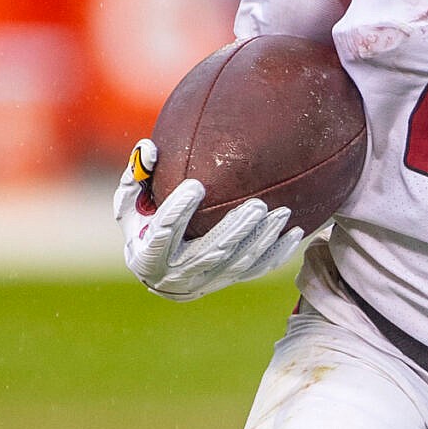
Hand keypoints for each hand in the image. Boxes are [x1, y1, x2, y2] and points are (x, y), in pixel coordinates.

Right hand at [114, 140, 303, 301]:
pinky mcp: (228, 282)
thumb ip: (136, 177)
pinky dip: (278, 253)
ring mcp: (207, 281)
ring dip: (263, 238)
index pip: (165, 232)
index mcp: (149, 255)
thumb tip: (149, 147)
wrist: (160, 276)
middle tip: (257, 204)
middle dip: (237, 229)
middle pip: (212, 252)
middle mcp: (179, 274)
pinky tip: (297, 233)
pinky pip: (257, 269)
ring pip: (240, 262)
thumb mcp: (129, 206)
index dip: (179, 211)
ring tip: (283, 212)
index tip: (195, 186)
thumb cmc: (143, 228)